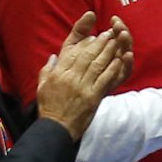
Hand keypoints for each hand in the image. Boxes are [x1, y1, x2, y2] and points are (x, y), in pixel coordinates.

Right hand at [35, 12, 130, 137]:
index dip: (85, 42)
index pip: (74, 52)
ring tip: (115, 42)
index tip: (94, 36)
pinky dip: (113, 69)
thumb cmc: (49, 107)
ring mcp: (83, 87)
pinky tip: (119, 60)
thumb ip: (47, 70)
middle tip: (108, 34)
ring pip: (97, 64)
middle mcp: (70, 77)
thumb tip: (53, 57)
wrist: (56, 128)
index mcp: (59, 73)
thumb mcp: (42, 86)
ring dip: (108, 51)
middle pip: (88, 55)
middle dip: (100, 43)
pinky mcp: (92, 97)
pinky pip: (104, 79)